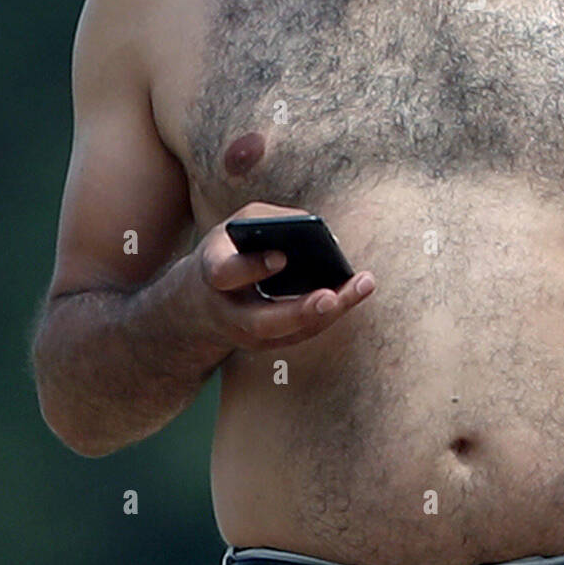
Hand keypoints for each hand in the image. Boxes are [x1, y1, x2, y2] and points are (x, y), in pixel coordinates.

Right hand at [185, 202, 374, 351]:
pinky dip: (331, 313)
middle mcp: (227, 312)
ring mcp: (246, 335)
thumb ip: (271, 220)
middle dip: (298, 311)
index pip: (227, 274)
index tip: (283, 257)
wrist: (200, 299)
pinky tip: (357, 291)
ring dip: (328, 313)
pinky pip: (303, 333)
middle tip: (331, 296)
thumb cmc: (229, 249)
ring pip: (289, 334)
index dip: (253, 267)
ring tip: (362, 285)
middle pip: (262, 321)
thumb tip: (315, 227)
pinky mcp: (268, 344)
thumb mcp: (239, 226)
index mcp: (212, 273)